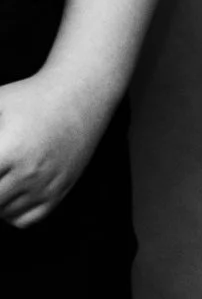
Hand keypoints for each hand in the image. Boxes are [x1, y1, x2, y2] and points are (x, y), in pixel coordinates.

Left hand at [0, 71, 113, 229]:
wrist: (82, 94)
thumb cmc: (30, 96)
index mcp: (8, 150)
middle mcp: (29, 171)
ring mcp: (46, 184)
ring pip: (1, 212)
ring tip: (0, 172)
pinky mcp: (59, 191)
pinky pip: (23, 219)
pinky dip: (10, 211)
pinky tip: (10, 188)